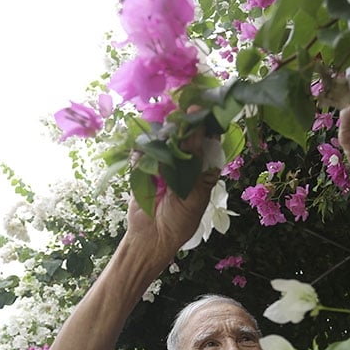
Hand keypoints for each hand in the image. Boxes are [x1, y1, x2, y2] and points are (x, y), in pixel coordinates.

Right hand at [126, 117, 219, 260]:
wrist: (153, 238)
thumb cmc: (180, 220)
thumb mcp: (194, 190)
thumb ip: (194, 160)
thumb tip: (197, 129)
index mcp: (202, 169)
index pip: (207, 142)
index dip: (206, 126)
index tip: (205, 110)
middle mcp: (184, 163)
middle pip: (185, 136)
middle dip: (185, 124)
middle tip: (186, 111)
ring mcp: (162, 164)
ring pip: (164, 140)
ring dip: (165, 131)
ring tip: (169, 125)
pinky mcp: (143, 167)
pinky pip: (142, 151)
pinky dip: (144, 146)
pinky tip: (146, 143)